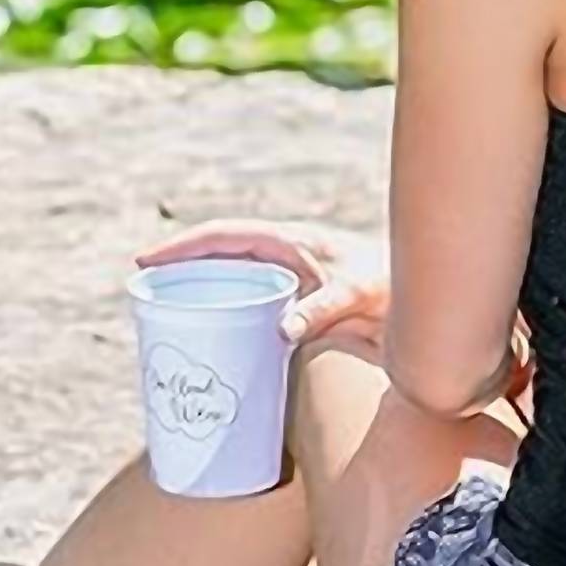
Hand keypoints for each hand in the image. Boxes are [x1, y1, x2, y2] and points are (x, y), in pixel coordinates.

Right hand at [135, 219, 388, 350]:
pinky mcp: (296, 295)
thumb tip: (284, 329)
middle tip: (143, 285)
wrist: (422, 295)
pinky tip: (212, 330)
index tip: (147, 261)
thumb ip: (325, 308)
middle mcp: (285, 252)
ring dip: (201, 284)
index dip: (183, 246)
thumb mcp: (359, 294)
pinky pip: (250, 294)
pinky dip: (226, 304)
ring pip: (233, 272)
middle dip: (181, 263)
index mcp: (290, 241)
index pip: (224, 235)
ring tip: (164, 308)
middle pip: (220, 251)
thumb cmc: (392, 285)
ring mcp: (289, 272)